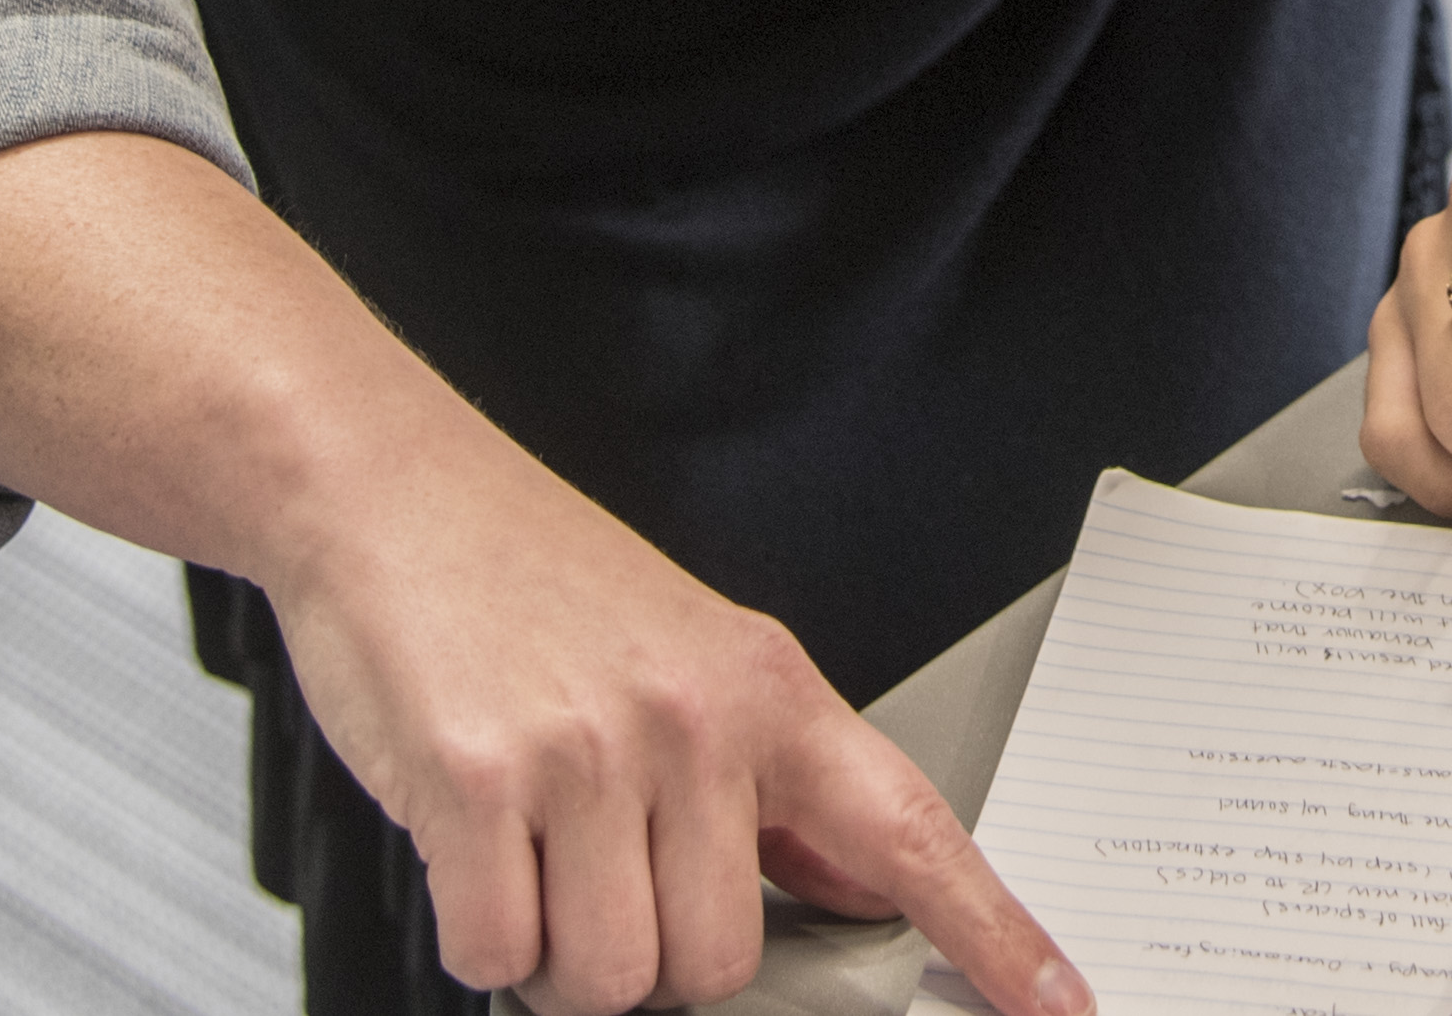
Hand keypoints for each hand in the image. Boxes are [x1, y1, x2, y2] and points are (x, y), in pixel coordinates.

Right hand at [260, 443, 1087, 1015]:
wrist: (389, 488)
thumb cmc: (527, 577)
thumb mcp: (690, 656)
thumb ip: (772, 783)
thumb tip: (858, 885)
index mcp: (765, 689)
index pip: (910, 830)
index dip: (995, 931)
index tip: (1061, 1003)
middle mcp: (695, 720)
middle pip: (717, 965)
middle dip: (647, 952)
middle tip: (594, 866)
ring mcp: (592, 751)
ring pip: (610, 981)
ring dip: (556, 951)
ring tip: (528, 847)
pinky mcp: (482, 780)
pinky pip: (501, 955)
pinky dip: (479, 933)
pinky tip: (472, 843)